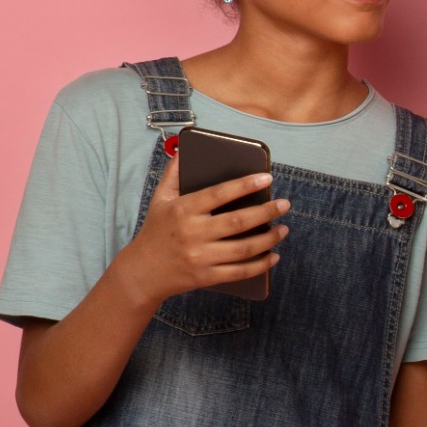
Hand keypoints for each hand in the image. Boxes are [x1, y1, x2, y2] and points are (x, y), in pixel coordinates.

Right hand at [113, 155, 290, 306]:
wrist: (142, 272)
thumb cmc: (155, 230)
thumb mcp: (160, 199)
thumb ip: (174, 174)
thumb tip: (185, 150)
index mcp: (183, 210)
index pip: (218, 194)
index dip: (244, 185)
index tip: (267, 179)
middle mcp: (192, 233)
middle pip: (238, 221)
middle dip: (266, 212)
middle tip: (285, 204)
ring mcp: (200, 257)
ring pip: (244, 248)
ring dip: (269, 239)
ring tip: (283, 229)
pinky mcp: (206, 277)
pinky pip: (240, 272)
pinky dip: (261, 265)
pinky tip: (274, 256)